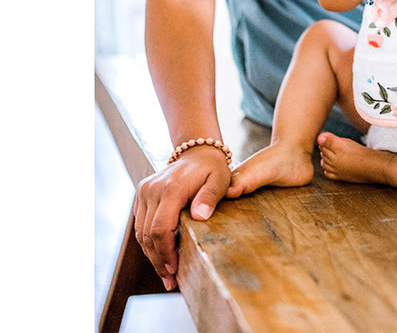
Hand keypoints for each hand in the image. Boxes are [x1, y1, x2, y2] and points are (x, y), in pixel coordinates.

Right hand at [133, 147, 231, 289]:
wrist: (198, 151)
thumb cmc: (212, 169)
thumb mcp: (219, 181)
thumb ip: (209, 198)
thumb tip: (200, 216)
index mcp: (170, 188)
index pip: (161, 228)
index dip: (166, 253)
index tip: (175, 270)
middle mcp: (152, 190)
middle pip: (148, 235)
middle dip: (159, 260)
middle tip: (171, 281)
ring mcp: (144, 191)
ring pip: (141, 232)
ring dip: (152, 254)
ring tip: (166, 274)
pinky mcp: (142, 194)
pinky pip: (141, 224)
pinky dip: (149, 242)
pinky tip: (161, 255)